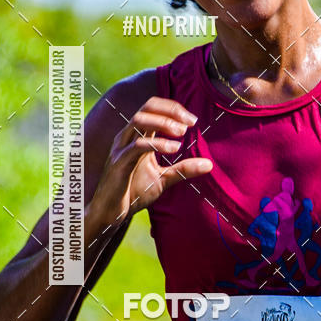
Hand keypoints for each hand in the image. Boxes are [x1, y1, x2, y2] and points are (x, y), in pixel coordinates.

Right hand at [90, 96, 212, 225]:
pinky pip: (137, 145)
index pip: (153, 108)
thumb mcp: (164, 179)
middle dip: (171, 110)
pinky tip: (174, 149)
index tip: (193, 120)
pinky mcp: (119, 162)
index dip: (173, 109)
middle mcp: (127, 136)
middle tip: (191, 122)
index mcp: (136, 135)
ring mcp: (121, 147)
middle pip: (147, 107)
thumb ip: (183, 169)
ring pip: (139, 120)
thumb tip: (209, 164)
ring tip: (182, 133)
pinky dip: (157, 143)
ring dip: (163, 122)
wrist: (110, 213)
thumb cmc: (133, 192)